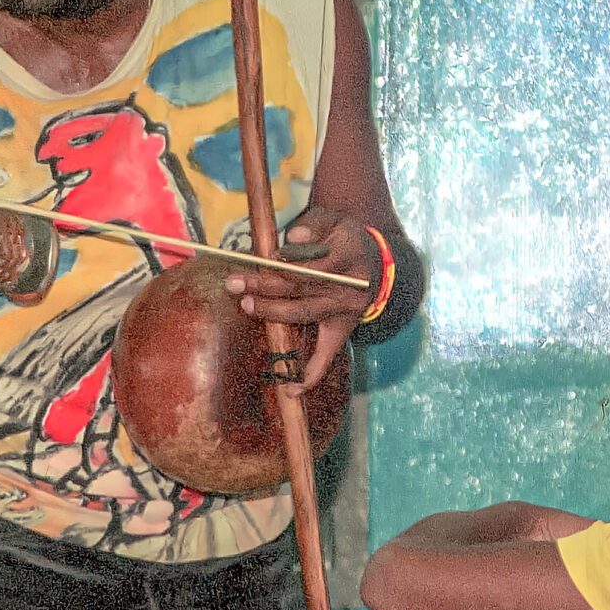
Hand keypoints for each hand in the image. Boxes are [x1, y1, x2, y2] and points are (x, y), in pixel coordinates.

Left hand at [220, 204, 379, 393]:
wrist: (374, 261)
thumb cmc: (343, 237)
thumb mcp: (333, 219)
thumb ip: (313, 226)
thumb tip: (292, 239)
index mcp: (349, 256)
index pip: (312, 264)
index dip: (285, 264)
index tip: (261, 259)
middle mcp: (349, 288)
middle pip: (302, 288)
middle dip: (265, 285)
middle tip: (235, 282)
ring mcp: (345, 312)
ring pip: (304, 315)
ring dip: (272, 312)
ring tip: (245, 303)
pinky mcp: (342, 330)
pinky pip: (327, 356)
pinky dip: (310, 375)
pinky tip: (290, 391)